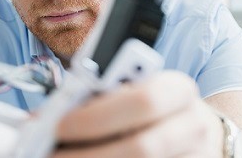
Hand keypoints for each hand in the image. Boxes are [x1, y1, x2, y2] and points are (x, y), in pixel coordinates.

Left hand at [53, 70, 224, 157]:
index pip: (143, 100)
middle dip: (89, 155)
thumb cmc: (153, 111)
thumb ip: (98, 98)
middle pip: (142, 147)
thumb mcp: (134, 92)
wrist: (198, 134)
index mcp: (178, 90)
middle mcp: (193, 125)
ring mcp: (196, 156)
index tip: (60, 125)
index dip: (99, 115)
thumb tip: (43, 120)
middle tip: (52, 154)